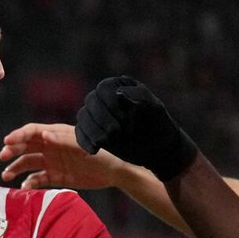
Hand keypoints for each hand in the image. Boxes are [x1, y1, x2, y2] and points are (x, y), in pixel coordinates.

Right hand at [0, 122, 133, 190]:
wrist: (114, 172)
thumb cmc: (102, 153)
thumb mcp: (84, 144)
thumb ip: (63, 139)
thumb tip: (44, 135)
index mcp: (56, 134)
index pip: (32, 131)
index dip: (19, 135)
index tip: (7, 142)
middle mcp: (51, 146)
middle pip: (26, 146)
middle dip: (12, 150)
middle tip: (2, 157)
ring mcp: (52, 162)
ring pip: (28, 163)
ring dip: (16, 168)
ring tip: (6, 176)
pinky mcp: (56, 176)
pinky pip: (38, 179)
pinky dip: (29, 183)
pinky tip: (23, 188)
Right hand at [76, 76, 198, 180]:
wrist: (158, 147)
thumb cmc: (158, 124)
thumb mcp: (155, 109)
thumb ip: (139, 98)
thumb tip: (119, 94)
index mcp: (120, 86)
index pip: (104, 88)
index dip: (110, 103)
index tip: (124, 118)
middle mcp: (105, 97)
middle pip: (91, 101)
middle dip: (101, 118)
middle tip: (115, 132)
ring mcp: (97, 114)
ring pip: (83, 116)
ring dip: (92, 130)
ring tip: (105, 142)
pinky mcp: (92, 131)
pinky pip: (80, 132)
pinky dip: (84, 141)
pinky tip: (94, 150)